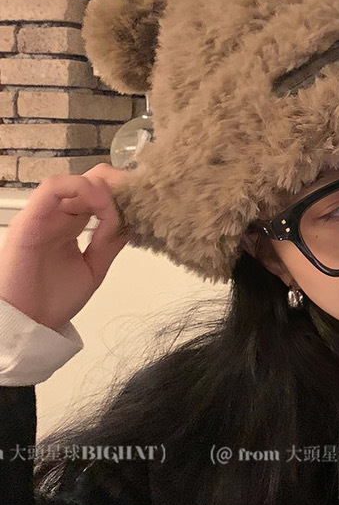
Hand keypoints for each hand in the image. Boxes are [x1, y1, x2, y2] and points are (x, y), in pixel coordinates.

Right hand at [0, 165, 129, 332]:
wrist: (26, 324)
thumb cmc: (52, 301)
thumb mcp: (93, 269)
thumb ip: (109, 243)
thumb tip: (130, 219)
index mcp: (71, 225)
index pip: (97, 195)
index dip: (121, 193)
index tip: (146, 200)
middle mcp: (58, 216)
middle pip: (88, 182)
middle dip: (115, 183)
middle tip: (139, 193)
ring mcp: (44, 215)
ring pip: (72, 181)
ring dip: (100, 185)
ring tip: (119, 201)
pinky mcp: (31, 219)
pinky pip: (52, 188)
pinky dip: (79, 187)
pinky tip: (100, 202)